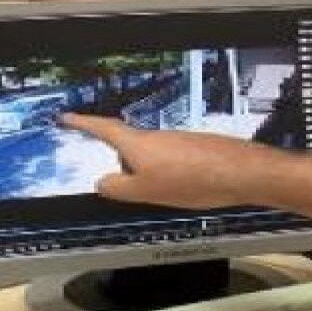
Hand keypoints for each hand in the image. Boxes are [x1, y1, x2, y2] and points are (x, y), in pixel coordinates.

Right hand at [60, 113, 283, 208]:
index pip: (103, 129)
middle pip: (130, 147)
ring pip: (156, 157)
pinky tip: (189, 190)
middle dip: (126, 165)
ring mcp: (180, 140)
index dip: (82, 123)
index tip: (68, 117)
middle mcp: (159, 136)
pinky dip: (175, 176)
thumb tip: (103, 183)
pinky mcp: (199, 149)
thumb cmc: (196, 180)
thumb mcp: (145, 192)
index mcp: (139, 144)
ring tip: (170, 193)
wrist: (244, 173)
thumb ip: (118, 188)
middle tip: (128, 184)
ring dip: (155, 175)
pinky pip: (177, 163)